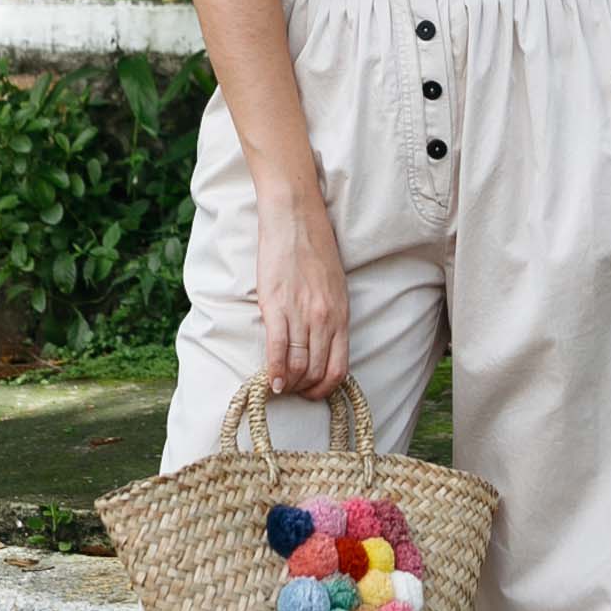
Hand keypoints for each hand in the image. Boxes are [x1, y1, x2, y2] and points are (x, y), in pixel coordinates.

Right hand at [252, 176, 350, 399]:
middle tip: (292, 392)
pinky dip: (273, 371)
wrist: (295, 218)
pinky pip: (278, 349)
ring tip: (279, 387)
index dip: (325, 388)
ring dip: (287, 383)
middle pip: (316, 371)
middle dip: (304, 389)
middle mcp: (325, 319)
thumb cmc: (316, 248)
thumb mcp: (335, 286)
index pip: (339, 367)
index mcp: (341, 315)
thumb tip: (322, 344)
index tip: (313, 392)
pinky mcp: (276, 306)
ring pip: (297, 366)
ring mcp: (301, 314)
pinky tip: (268, 383)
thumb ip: (331, 315)